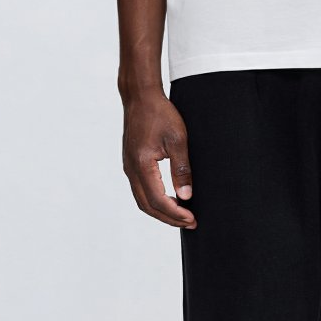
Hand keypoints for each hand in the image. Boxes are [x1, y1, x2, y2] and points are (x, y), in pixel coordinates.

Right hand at [121, 88, 196, 228]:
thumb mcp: (178, 140)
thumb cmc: (160, 113)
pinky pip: (140, 190)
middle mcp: (131, 169)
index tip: (192, 219)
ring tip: (181, 215)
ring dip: (161, 211)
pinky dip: (155, 201)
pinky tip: (170, 199)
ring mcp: (128, 167)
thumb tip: (186, 197)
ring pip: (142, 200)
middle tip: (190, 222)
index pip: (158, 200)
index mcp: (142, 165)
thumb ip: (182, 170)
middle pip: (148, 206)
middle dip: (169, 218)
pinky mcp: (130, 164)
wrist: (140, 97)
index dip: (175, 214)